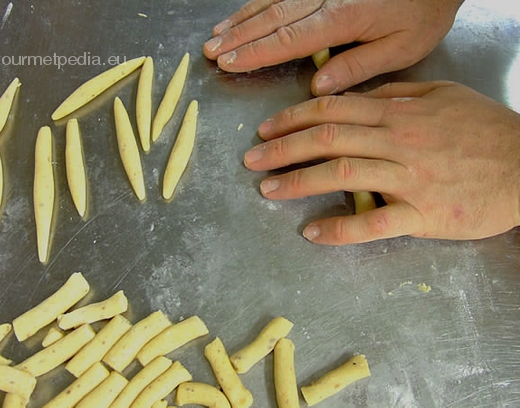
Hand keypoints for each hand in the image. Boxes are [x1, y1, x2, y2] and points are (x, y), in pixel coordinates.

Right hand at [203, 0, 463, 93]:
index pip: (289, 38)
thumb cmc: (425, 9)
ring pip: (273, 0)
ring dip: (243, 19)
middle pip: (273, 17)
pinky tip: (245, 12)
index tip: (228, 63)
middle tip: (210, 51)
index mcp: (343, 18)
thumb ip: (358, 66)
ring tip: (217, 35)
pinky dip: (259, 2)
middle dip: (239, 36)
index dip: (256, 52)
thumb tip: (319, 86)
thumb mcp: (402, 47)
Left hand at [243, 81, 519, 244]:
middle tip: (252, 159)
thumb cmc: (486, 130)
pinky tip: (312, 232)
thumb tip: (364, 95)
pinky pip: (373, 223)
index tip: (266, 129)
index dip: (293, 119)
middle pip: (328, 139)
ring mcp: (408, 179)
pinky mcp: (422, 214)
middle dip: (283, 148)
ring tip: (268, 189)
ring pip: (342, 175)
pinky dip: (340, 229)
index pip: (333, 110)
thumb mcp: (444, 96)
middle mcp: (397, 142)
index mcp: (398, 113)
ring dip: (299, 181)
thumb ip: (401, 93)